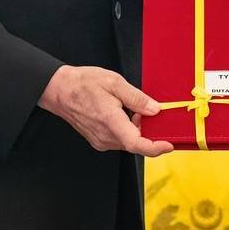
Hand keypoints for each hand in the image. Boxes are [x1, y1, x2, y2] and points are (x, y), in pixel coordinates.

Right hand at [39, 65, 173, 157]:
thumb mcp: (114, 82)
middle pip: (135, 143)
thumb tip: (155, 110)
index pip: (136, 143)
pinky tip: (122, 114)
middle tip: (145, 110)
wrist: (60, 90)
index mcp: (110, 120)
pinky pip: (119, 140)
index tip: (169, 145)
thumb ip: (136, 98)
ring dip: (136, 129)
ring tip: (130, 108)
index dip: (155, 147)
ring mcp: (100, 140)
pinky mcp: (98, 141)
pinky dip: (127, 130)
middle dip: (147, 130)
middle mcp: (104, 136)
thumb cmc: (84, 83)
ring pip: (128, 142)